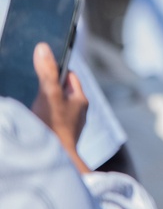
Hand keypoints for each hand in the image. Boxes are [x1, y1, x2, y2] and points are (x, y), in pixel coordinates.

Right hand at [31, 43, 89, 172]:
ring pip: (60, 108)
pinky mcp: (64, 138)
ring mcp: (73, 126)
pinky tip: (37, 122)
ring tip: (35, 104)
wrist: (57, 160)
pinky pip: (56, 122)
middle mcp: (81, 112)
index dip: (58, 70)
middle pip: (64, 92)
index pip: (70, 77)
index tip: (45, 67)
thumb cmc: (54, 126)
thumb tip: (43, 47)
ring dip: (49, 104)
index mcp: (81, 100)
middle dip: (51, 87)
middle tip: (36, 86)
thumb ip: (47, 72)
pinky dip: (48, 118)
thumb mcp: (49, 94)